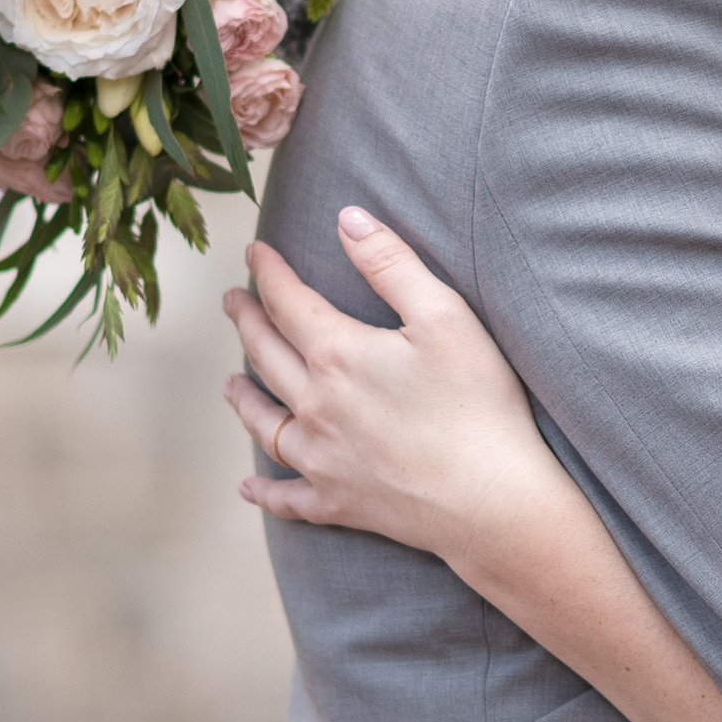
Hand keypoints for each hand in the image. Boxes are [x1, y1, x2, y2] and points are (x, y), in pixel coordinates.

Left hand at [222, 209, 547, 568]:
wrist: (491, 500)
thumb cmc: (477, 403)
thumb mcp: (444, 315)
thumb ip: (391, 263)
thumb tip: (347, 218)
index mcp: (338, 355)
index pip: (288, 302)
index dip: (268, 272)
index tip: (254, 250)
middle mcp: (316, 406)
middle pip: (267, 356)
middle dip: (246, 322)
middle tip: (231, 301)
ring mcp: (322, 459)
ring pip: (265, 424)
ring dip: (243, 398)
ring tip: (229, 383)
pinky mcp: (338, 503)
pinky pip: (287, 497)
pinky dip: (265, 492)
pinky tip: (249, 488)